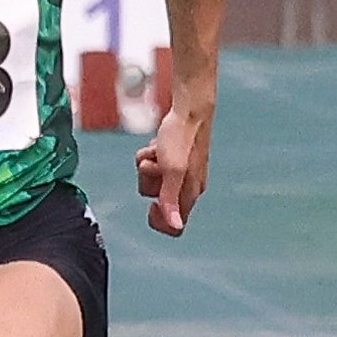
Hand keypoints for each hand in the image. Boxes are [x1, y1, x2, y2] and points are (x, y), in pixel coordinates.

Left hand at [138, 102, 210, 236]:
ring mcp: (179, 171)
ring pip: (150, 179)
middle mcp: (186, 186)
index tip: (151, 206)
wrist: (189, 111)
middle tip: (157, 165)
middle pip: (156, 199)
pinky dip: (149, 154)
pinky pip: (151, 163)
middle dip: (148, 181)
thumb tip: (176, 225)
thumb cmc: (182, 139)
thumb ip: (170, 198)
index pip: (175, 226)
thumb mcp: (172, 170)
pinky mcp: (172, 158)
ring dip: (146, 164)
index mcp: (190, 193)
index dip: (159, 221)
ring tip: (157, 151)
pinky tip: (156, 144)